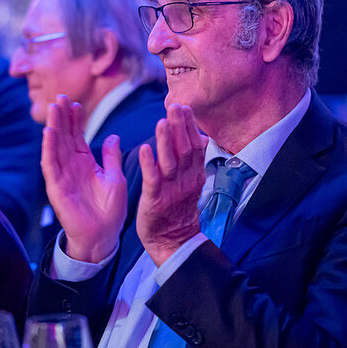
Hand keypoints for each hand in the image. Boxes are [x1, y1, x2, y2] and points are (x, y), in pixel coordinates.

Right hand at [41, 94, 126, 262]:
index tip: (76, 103)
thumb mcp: (115, 178)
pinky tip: (48, 133)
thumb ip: (111, 157)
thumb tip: (113, 136)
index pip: (78, 136)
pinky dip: (48, 148)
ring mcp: (62, 175)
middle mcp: (71, 166)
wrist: (103, 236)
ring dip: (53, 126)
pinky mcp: (56, 187)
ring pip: (55, 146)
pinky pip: (50, 165)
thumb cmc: (110, 210)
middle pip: (64, 136)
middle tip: (61, 96)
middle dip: (62, 117)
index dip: (76, 120)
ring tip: (53, 108)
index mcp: (85, 163)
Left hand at [137, 104, 207, 265]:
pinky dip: (149, 163)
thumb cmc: (178, 209)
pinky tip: (145, 148)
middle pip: (185, 150)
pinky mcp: (155, 200)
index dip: (190, 126)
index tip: (185, 107)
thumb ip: (194, 160)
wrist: (174, 241)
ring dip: (166, 140)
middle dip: (180, 126)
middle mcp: (186, 180)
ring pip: (170, 162)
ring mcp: (171, 190)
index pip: (195, 146)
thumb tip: (201, 137)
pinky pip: (153, 179)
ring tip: (161, 121)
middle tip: (175, 106)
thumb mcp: (191, 183)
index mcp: (194, 175)